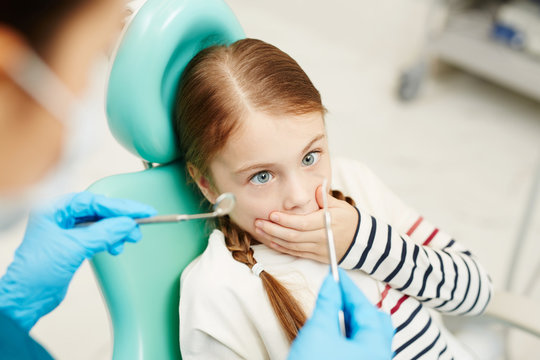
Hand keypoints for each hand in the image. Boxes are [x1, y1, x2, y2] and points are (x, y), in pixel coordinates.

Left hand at [0, 192, 155, 330]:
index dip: (120, 206)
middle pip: (99, 210)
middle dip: (121, 219)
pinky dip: (111, 240)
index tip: (140, 211)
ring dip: (117, 231)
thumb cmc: (36, 273)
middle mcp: (61, 216)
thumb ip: (103, 233)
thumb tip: (127, 223)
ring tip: (129, 240)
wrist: (26, 300)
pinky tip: (116, 247)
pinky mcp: (74, 244)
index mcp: (55, 209)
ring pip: (101, 223)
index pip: (94, 201)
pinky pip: (99, 235)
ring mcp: (67, 230)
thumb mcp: (74, 248)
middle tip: (139, 225)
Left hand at [255, 186, 357, 262]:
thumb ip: (325, 198)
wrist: (361, 241)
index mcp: (328, 223)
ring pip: (292, 246)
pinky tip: (271, 241)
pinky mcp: (317, 257)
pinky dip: (282, 248)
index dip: (286, 220)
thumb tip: (316, 189)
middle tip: (259, 222)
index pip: (303, 223)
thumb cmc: (348, 220)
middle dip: (274, 229)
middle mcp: (322, 238)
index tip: (272, 214)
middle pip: (294, 236)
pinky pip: (296, 253)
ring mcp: (319, 249)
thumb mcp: (340, 205)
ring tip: (260, 230)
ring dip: (274, 239)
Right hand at [288, 269, 393, 359]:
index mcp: (376, 348)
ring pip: (368, 335)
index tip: (336, 274)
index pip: (366, 308)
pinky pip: (360, 347)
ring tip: (333, 310)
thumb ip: (327, 304)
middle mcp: (378, 357)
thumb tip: (331, 284)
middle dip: (355, 304)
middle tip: (335, 292)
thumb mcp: (318, 331)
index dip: (349, 288)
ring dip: (351, 319)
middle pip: (375, 322)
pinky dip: (348, 334)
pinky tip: (333, 330)